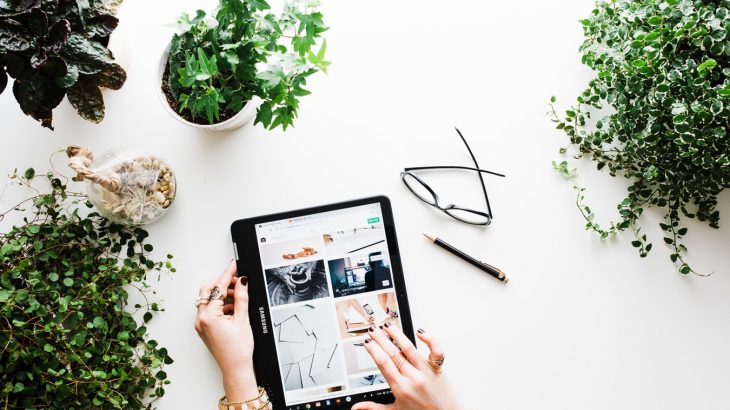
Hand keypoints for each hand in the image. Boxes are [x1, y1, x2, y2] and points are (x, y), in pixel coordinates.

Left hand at [194, 261, 257, 400]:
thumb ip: (241, 298)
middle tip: (236, 279)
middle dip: (221, 283)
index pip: (217, 288)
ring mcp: (201, 324)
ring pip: (207, 300)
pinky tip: (233, 308)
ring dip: (221, 295)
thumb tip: (242, 282)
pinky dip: (220, 305)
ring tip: (237, 296)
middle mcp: (201, 320)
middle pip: (207, 291)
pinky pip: (209, 310)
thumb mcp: (243, 320)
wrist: (235, 369)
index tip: (233, 266)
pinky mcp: (204, 328)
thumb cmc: (238, 351)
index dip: (227, 274)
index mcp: (209, 317)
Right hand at [352, 325, 461, 409]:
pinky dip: (430, 340)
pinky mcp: (437, 369)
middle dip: (381, 339)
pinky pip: (436, 351)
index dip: (374, 351)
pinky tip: (420, 332)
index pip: (383, 364)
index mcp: (401, 388)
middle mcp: (413, 378)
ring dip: (397, 335)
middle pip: (393, 353)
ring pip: (410, 348)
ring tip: (388, 326)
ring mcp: (426, 372)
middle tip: (373, 330)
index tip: (367, 342)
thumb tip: (357, 408)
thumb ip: (373, 408)